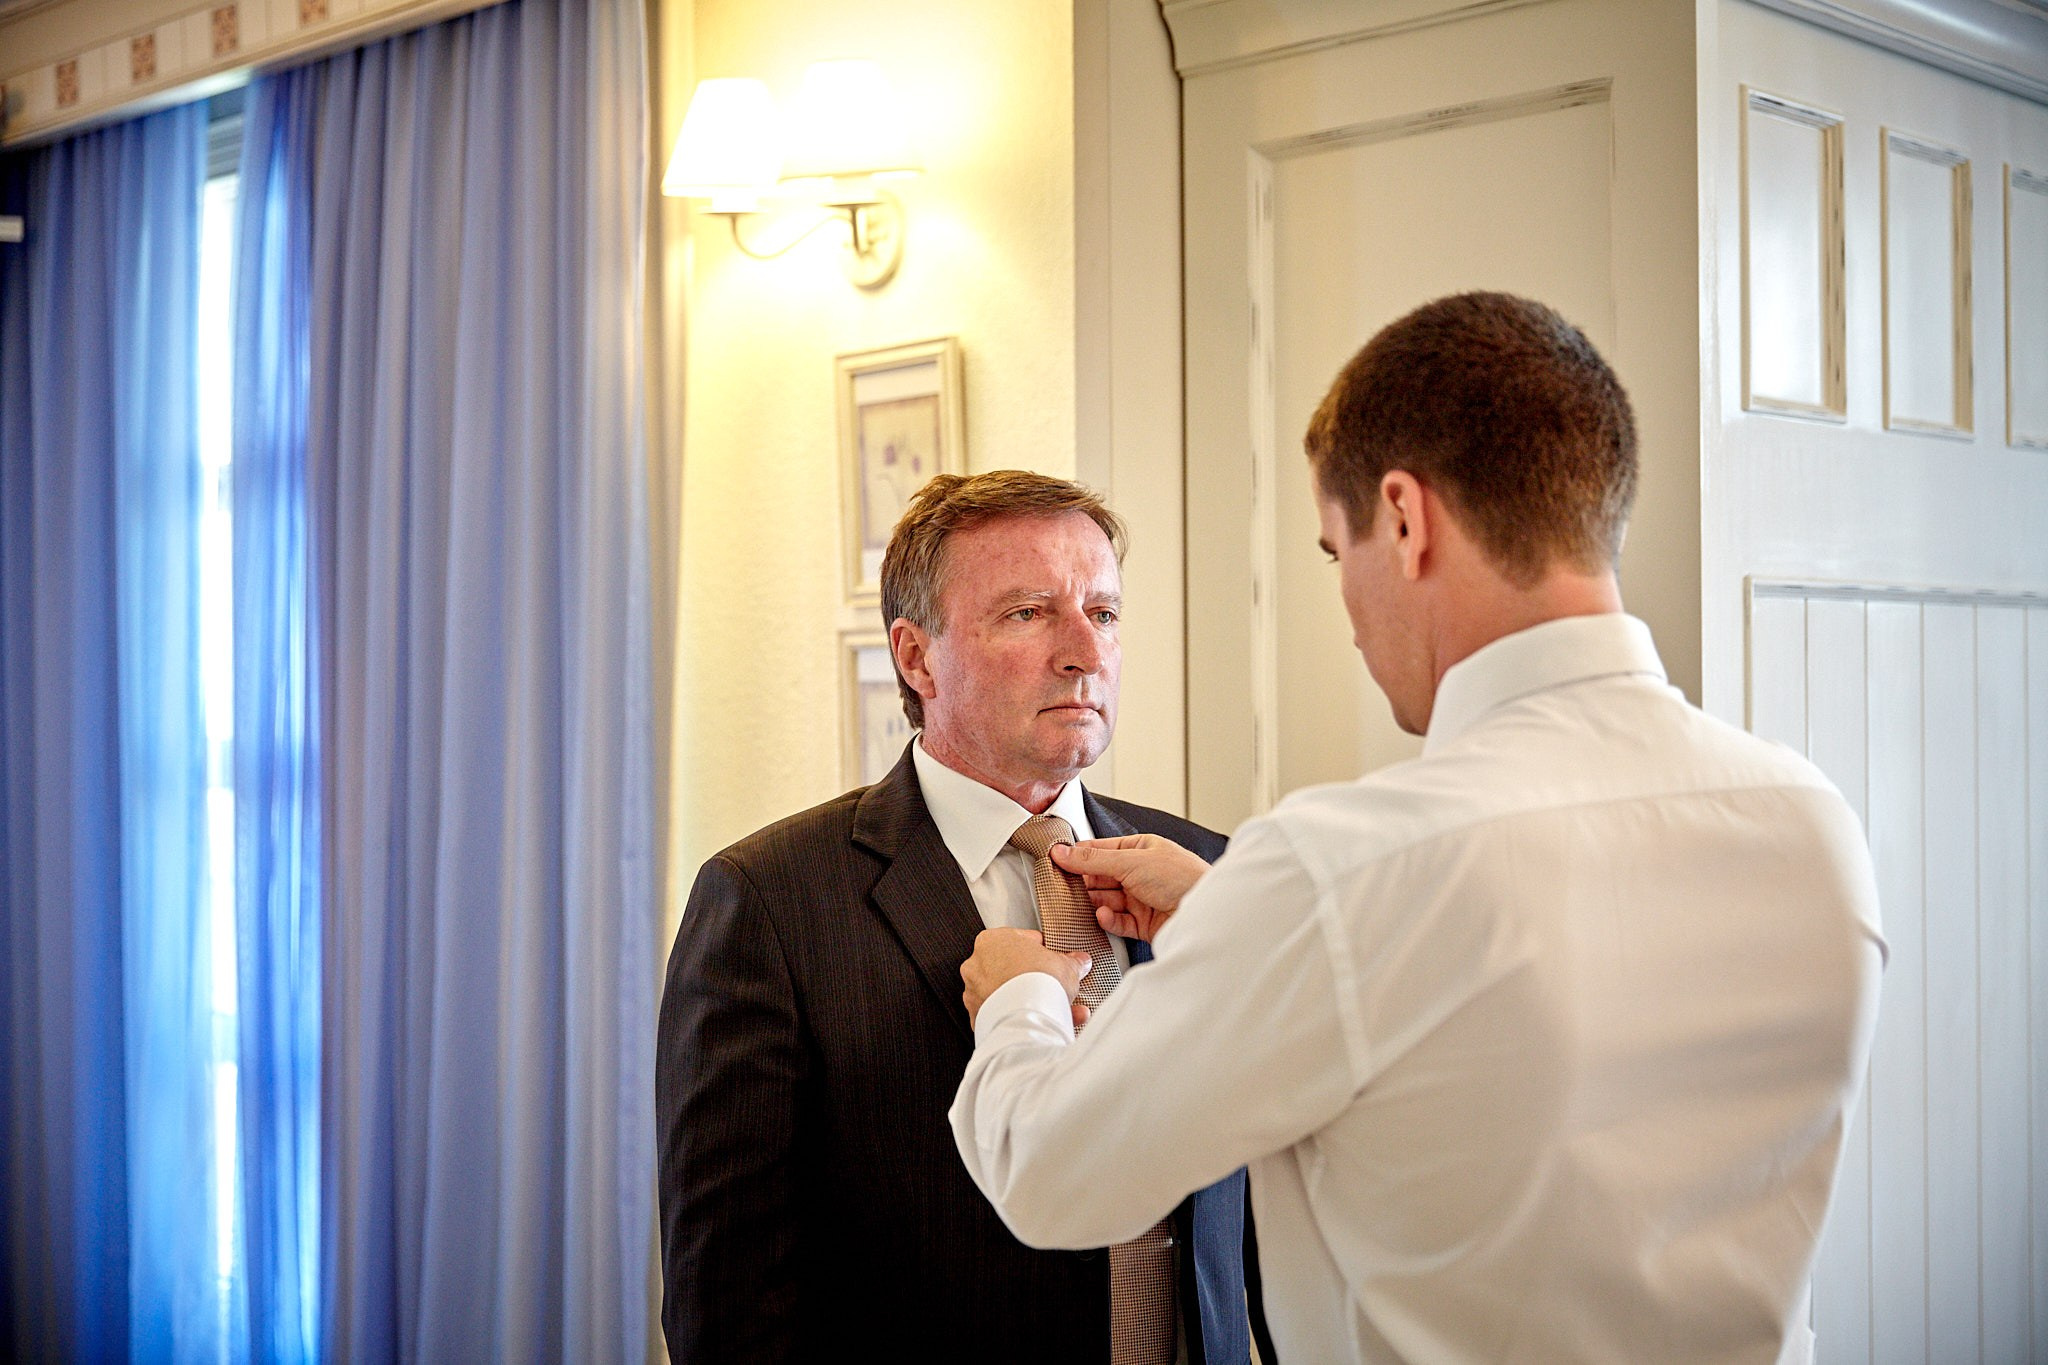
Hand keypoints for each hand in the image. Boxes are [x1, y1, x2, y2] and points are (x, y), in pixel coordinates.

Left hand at [961, 928, 1093, 1028]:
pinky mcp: (978, 1019)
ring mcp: (974, 994)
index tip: (1056, 959)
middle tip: (1058, 986)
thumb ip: (1072, 962)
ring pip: (1009, 995)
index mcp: (992, 941)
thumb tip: (1080, 962)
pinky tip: (1048, 1022)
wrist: (1027, 1016)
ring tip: (1063, 1009)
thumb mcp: (1066, 965)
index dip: (1044, 950)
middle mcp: (976, 966)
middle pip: (1013, 969)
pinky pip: (1005, 1016)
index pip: (1021, 940)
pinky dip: (1024, 1018)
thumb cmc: (1039, 982)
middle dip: (1037, 979)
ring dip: (1035, 1001)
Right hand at [1050, 834, 1210, 941]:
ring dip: (1094, 902)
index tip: (1056, 860)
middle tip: (1062, 886)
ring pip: (1107, 900)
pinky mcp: (1144, 924)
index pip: (1101, 850)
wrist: (1207, 913)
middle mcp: (1141, 873)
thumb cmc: (1181, 878)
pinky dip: (1108, 919)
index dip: (1078, 856)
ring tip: (1082, 903)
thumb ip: (1093, 860)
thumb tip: (1062, 851)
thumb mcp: (1131, 862)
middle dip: (1083, 882)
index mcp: (1141, 850)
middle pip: (1101, 877)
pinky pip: (1118, 921)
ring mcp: (1143, 899)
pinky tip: (1103, 915)